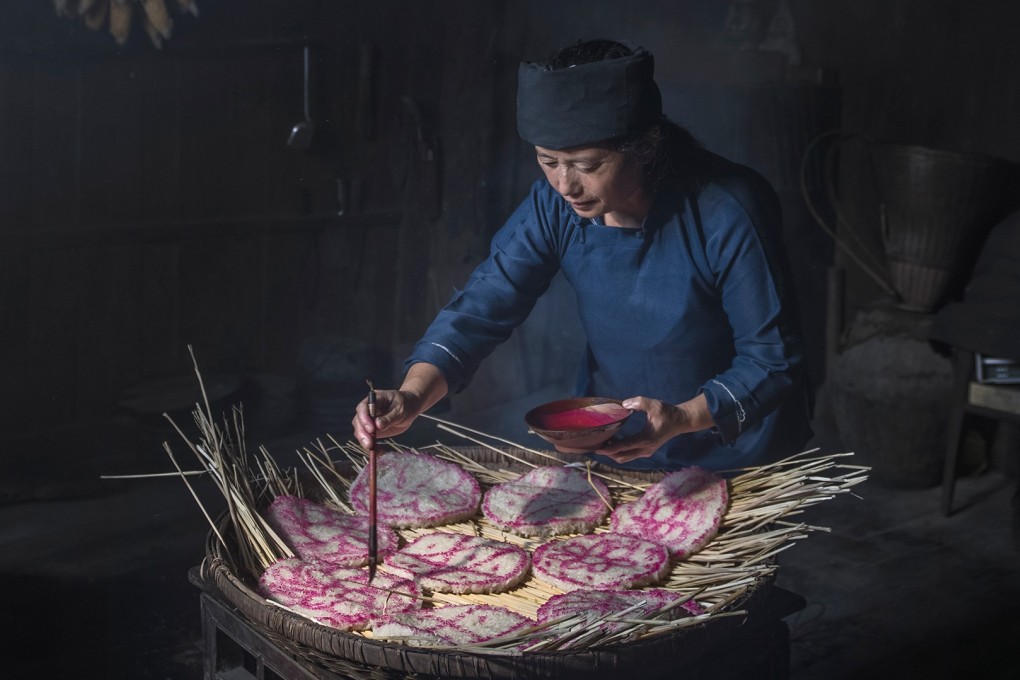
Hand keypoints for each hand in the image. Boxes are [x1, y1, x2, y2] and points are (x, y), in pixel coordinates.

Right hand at [352, 389, 422, 450]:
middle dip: (362, 434)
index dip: (364, 419)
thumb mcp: (400, 410)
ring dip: (365, 442)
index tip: (371, 429)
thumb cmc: (406, 404)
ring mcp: (369, 421)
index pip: (362, 408)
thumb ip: (389, 418)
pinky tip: (379, 451)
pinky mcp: (373, 431)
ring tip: (374, 449)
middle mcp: (368, 410)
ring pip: (360, 432)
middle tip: (369, 444)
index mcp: (373, 400)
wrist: (410, 408)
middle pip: (358, 421)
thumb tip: (377, 426)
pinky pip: (368, 439)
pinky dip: (372, 447)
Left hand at [594, 394, 713, 463]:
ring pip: (625, 457)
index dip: (609, 448)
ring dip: (613, 453)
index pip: (624, 446)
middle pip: (622, 456)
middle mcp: (645, 449)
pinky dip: (620, 451)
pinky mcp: (647, 450)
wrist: (681, 421)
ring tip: (602, 443)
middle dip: (608, 453)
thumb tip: (624, 404)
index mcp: (646, 439)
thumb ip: (640, 402)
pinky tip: (613, 442)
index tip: (597, 447)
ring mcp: (646, 452)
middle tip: (596, 444)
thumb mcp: (654, 405)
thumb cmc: (667, 412)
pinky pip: (629, 455)